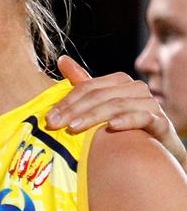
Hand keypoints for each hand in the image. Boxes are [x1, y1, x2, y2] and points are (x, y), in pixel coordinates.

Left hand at [46, 55, 186, 171]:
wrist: (158, 151)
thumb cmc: (126, 127)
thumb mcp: (102, 104)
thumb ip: (82, 83)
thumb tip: (61, 59)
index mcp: (119, 81)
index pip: (87, 87)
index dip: (66, 101)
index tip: (49, 117)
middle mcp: (136, 89)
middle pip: (99, 96)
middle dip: (74, 110)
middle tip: (54, 124)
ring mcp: (151, 105)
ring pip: (117, 105)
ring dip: (93, 116)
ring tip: (73, 128)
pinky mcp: (162, 123)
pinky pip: (144, 118)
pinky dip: (126, 120)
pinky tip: (111, 127)